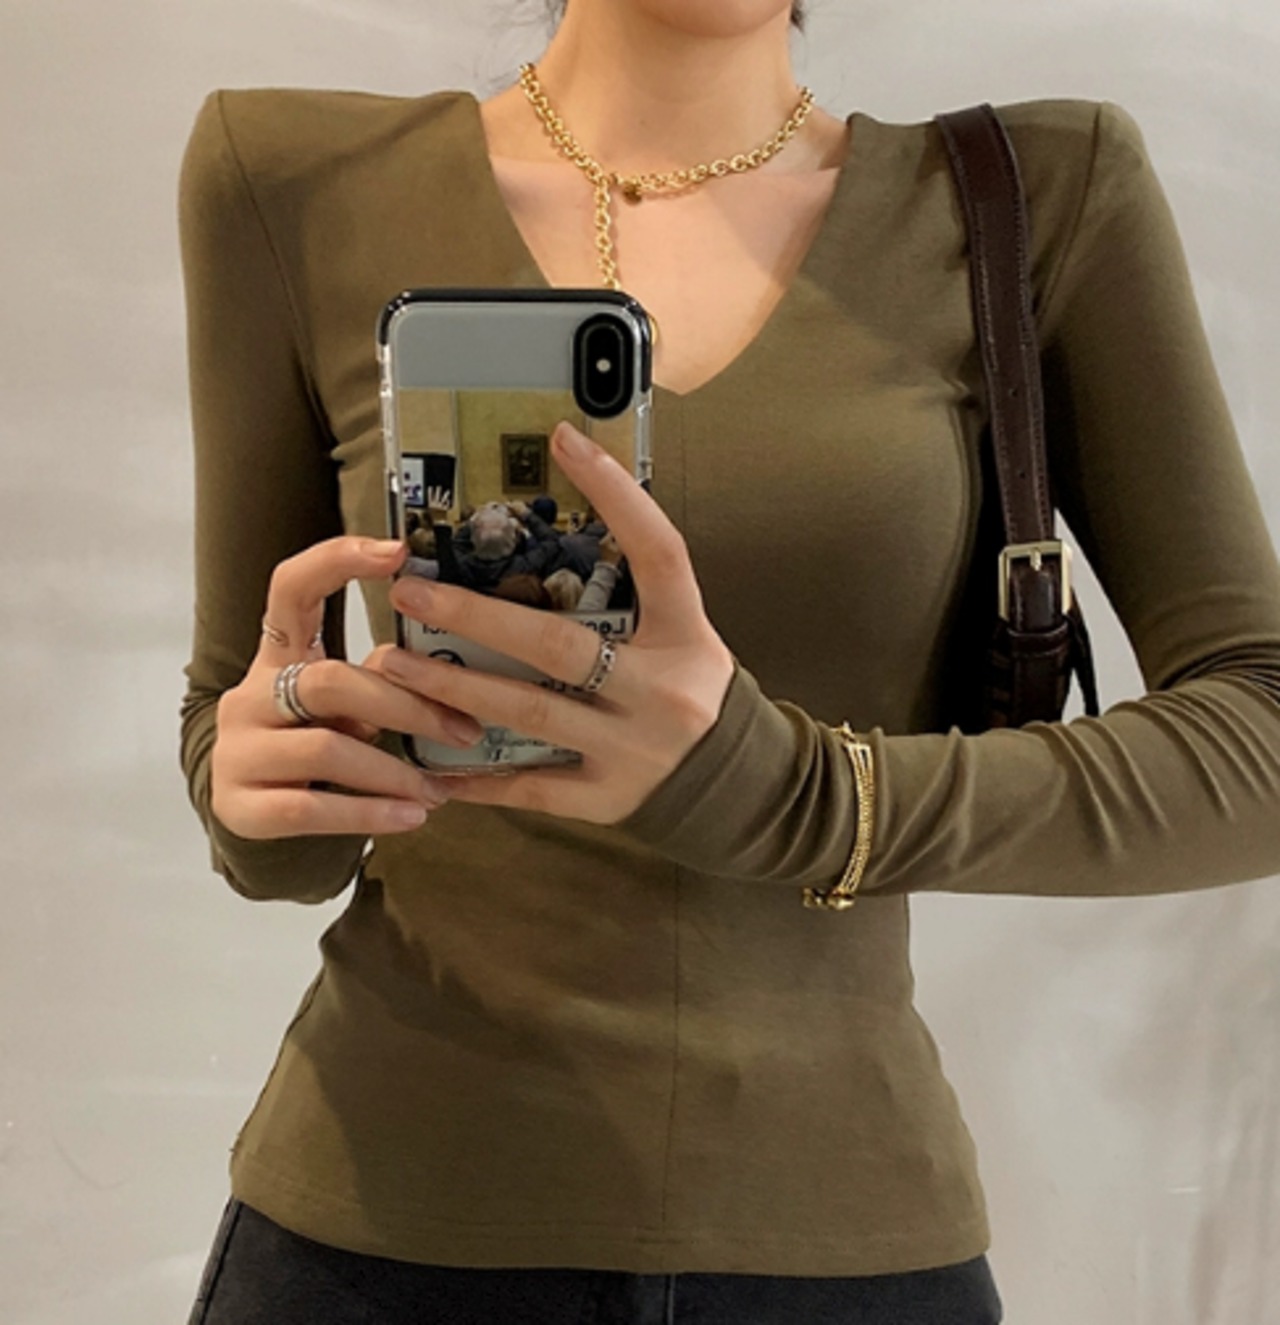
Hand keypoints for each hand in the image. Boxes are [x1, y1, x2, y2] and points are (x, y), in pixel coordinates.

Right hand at [208, 536, 482, 839]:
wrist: (257, 817)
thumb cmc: (315, 747)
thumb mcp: (343, 708)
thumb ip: (381, 681)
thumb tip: (460, 670)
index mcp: (278, 657)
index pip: (290, 588)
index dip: (336, 561)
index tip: (396, 551)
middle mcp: (250, 697)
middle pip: (330, 681)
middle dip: (406, 706)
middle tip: (464, 730)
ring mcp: (239, 752)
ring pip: (325, 749)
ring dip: (394, 772)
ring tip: (438, 791)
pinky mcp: (240, 807)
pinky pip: (310, 810)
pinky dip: (369, 814)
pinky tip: (411, 817)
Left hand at [380, 420, 735, 825]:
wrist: (738, 784)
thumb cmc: (692, 692)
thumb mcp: (683, 635)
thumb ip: (633, 596)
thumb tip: (555, 532)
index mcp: (686, 635)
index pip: (658, 553)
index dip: (617, 494)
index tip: (564, 440)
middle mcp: (661, 690)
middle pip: (559, 647)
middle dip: (475, 616)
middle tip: (410, 589)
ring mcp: (633, 749)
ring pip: (530, 713)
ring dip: (454, 689)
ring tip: (395, 664)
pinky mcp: (610, 799)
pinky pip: (532, 788)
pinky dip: (479, 781)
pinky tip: (429, 767)